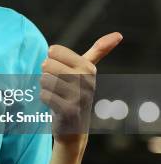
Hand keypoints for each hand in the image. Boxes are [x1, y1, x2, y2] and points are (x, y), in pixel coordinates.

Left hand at [40, 32, 122, 148]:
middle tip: (57, 85)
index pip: (53, 51)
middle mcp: (86, 80)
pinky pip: (44, 95)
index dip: (51, 60)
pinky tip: (55, 104)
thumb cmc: (76, 93)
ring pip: (44, 79)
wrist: (74, 128)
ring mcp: (79, 96)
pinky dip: (45, 99)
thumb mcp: (88, 70)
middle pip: (47, 64)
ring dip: (45, 87)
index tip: (61, 71)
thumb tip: (118, 35)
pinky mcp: (69, 110)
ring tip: (57, 95)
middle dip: (46, 74)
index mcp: (88, 67)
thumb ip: (99, 51)